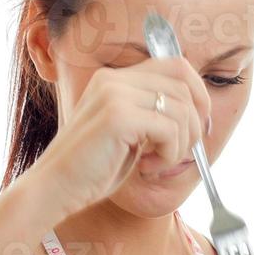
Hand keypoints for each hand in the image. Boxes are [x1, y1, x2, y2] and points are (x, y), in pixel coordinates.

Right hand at [28, 56, 210, 216]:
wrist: (54, 189)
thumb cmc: (92, 170)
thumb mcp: (128, 134)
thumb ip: (153, 114)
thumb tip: (199, 112)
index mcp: (115, 79)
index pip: (177, 66)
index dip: (199, 94)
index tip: (198, 126)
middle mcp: (114, 79)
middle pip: (184, 85)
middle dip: (193, 124)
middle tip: (177, 152)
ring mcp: (114, 95)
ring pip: (181, 110)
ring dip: (180, 144)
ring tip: (156, 163)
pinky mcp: (118, 117)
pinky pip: (170, 129)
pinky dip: (169, 154)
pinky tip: (148, 166)